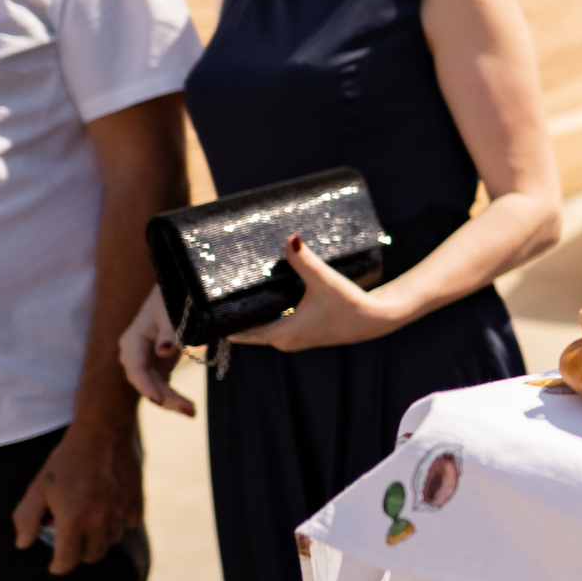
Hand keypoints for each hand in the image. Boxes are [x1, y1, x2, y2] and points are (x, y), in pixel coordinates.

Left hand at [12, 422, 143, 574]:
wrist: (102, 433)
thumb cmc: (66, 460)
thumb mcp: (38, 487)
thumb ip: (27, 518)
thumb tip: (23, 543)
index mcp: (73, 520)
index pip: (67, 560)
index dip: (58, 566)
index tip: (54, 564)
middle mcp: (99, 521)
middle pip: (92, 555)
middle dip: (79, 554)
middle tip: (71, 542)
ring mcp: (121, 512)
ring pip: (112, 540)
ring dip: (99, 539)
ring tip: (90, 524)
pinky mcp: (136, 501)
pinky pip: (130, 524)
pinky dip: (120, 524)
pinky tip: (110, 511)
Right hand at [118, 291, 192, 417]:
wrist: (170, 298)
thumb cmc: (168, 302)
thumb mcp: (170, 314)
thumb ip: (169, 333)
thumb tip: (163, 352)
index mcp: (132, 342)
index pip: (135, 368)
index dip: (145, 385)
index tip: (157, 399)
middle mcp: (134, 356)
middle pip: (146, 383)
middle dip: (166, 399)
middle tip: (189, 411)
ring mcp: (145, 364)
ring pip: (155, 388)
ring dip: (172, 402)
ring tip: (192, 412)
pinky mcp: (156, 368)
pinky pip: (163, 387)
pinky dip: (174, 397)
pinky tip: (189, 408)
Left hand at [227, 236, 399, 351]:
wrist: (376, 319)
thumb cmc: (351, 304)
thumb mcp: (325, 280)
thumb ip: (304, 261)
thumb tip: (290, 239)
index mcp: (282, 334)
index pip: (239, 332)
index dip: (222, 320)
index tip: (205, 304)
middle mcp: (284, 341)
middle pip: (248, 328)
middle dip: (235, 311)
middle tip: (218, 287)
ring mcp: (294, 339)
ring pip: (262, 326)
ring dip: (252, 311)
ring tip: (238, 289)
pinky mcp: (303, 333)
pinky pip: (274, 324)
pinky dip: (266, 312)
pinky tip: (265, 294)